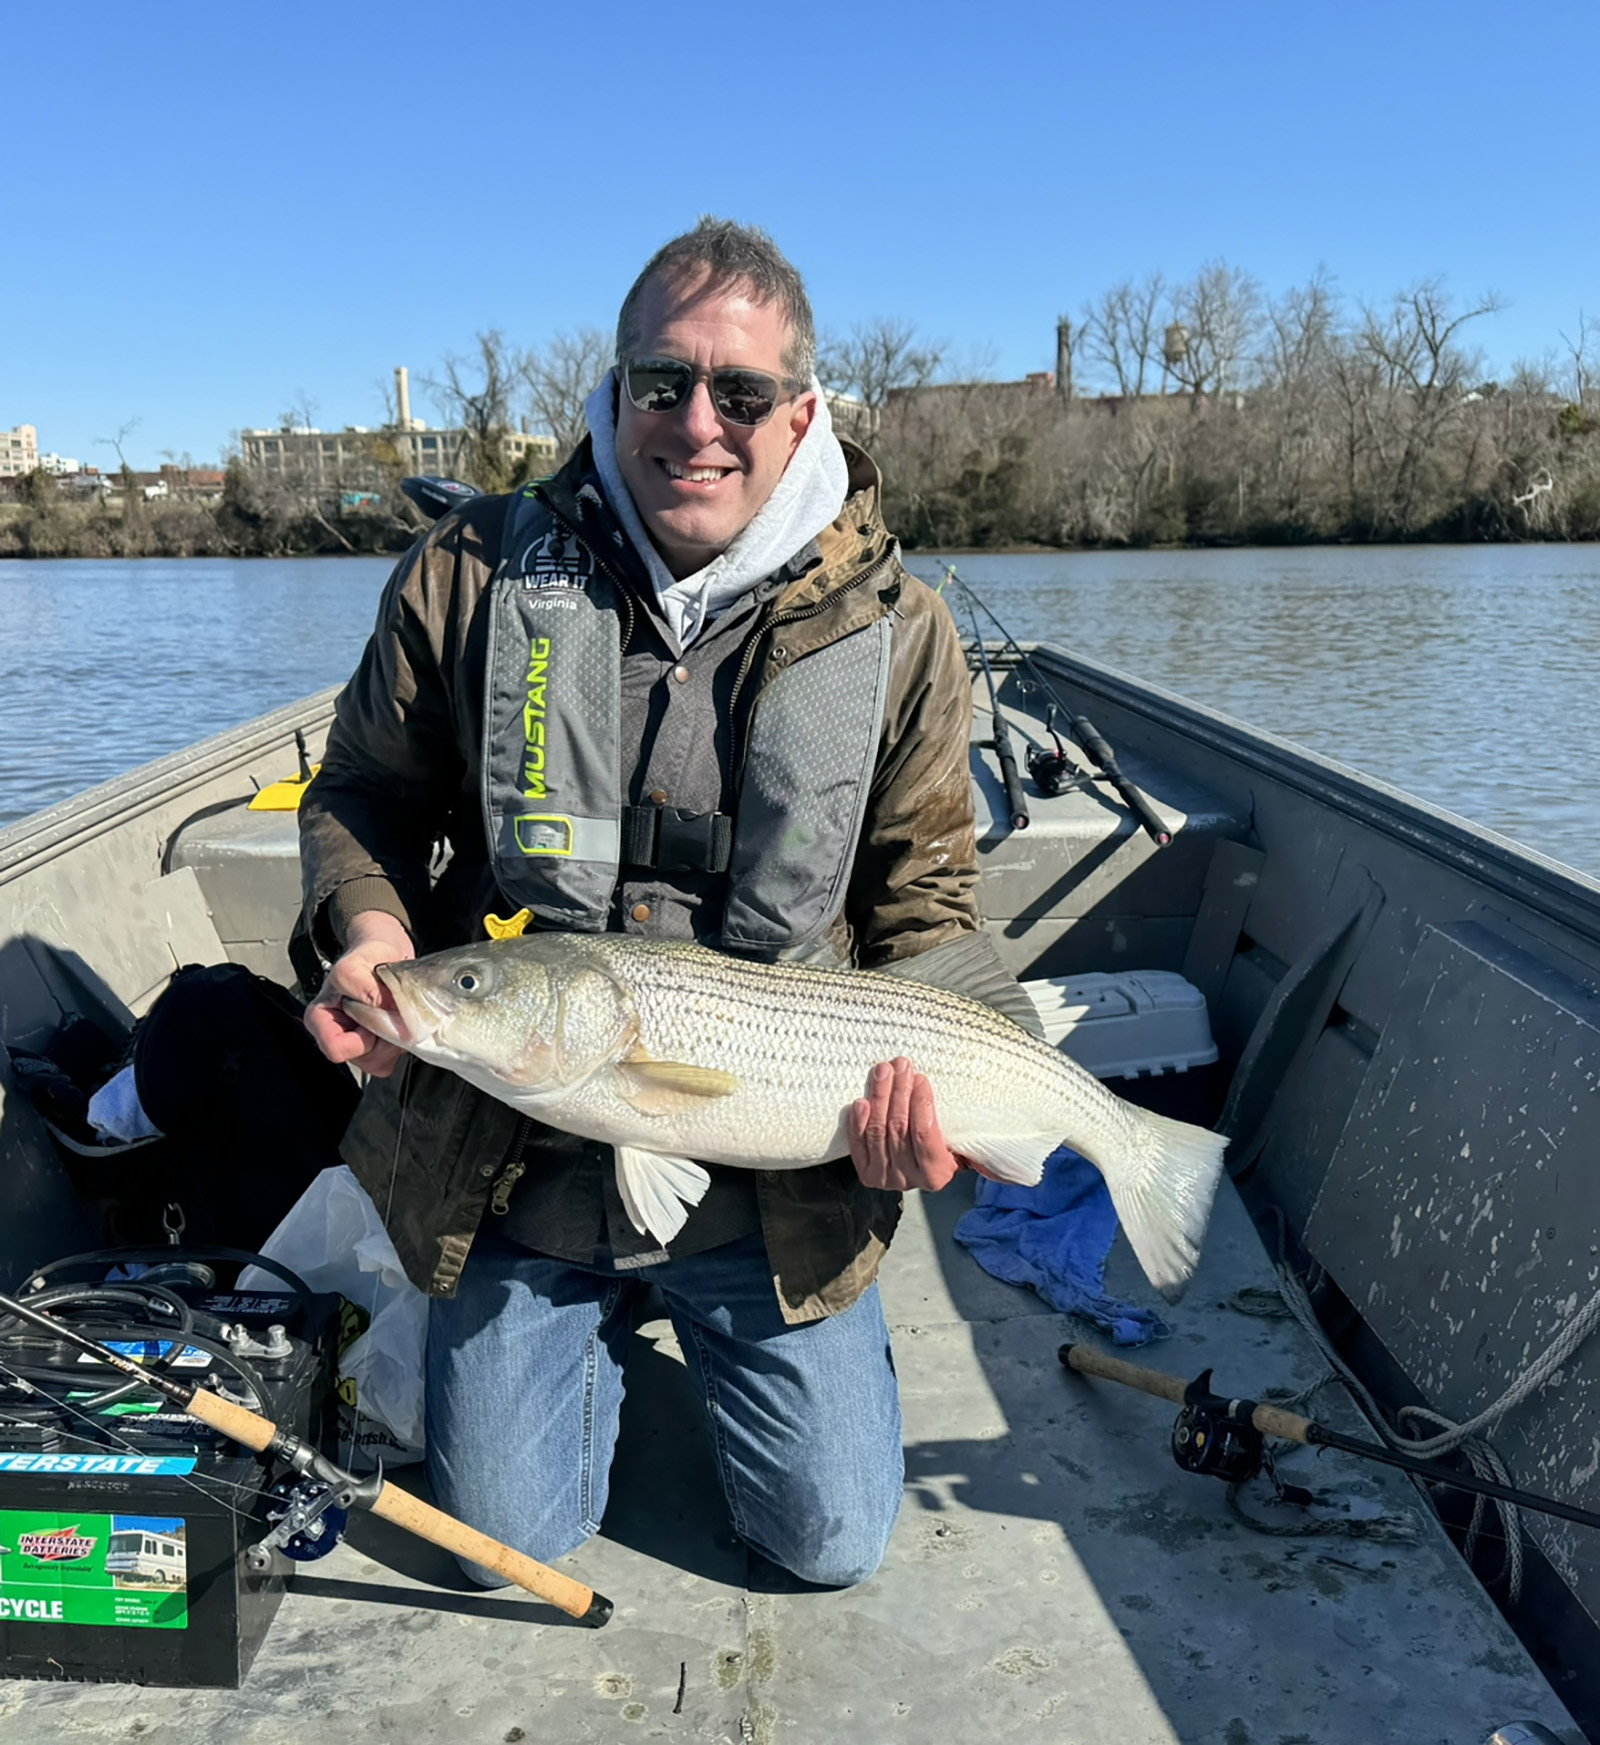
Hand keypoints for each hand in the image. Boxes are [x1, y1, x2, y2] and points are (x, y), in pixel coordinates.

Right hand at [303, 911, 415, 1077]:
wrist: (385, 954)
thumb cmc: (364, 958)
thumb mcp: (354, 967)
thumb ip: (365, 991)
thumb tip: (389, 1014)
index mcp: (320, 1020)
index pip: (336, 1049)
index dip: (362, 1037)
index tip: (373, 1013)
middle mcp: (336, 1037)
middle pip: (362, 1059)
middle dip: (383, 1036)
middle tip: (389, 1008)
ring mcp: (358, 1047)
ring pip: (380, 1061)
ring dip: (395, 1038)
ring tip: (393, 1011)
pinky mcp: (379, 1050)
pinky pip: (393, 1060)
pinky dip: (402, 1042)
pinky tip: (399, 1022)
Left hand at [848, 1058, 973, 1192]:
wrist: (919, 1169)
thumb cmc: (942, 1147)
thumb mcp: (956, 1140)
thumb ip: (958, 1125)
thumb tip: (951, 1095)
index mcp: (936, 1174)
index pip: (925, 1134)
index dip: (921, 1103)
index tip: (920, 1078)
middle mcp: (908, 1180)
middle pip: (899, 1128)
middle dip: (899, 1092)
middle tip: (901, 1066)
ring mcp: (883, 1178)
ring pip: (877, 1132)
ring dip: (879, 1097)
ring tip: (883, 1071)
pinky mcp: (865, 1173)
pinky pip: (858, 1144)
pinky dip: (858, 1122)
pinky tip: (861, 1101)